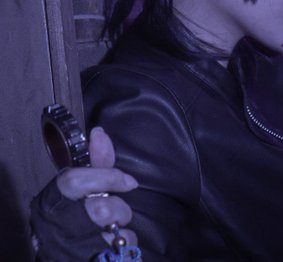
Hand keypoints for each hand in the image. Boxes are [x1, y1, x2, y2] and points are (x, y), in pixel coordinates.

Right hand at [56, 127, 138, 245]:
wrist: (73, 254)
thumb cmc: (77, 218)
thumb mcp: (83, 189)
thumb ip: (96, 163)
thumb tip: (99, 133)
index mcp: (52, 202)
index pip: (73, 181)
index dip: (106, 176)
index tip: (128, 181)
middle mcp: (57, 225)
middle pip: (100, 209)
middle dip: (119, 209)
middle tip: (117, 213)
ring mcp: (71, 246)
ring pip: (112, 230)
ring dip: (122, 227)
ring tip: (114, 229)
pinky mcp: (89, 258)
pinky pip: (121, 248)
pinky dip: (126, 243)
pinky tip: (116, 243)